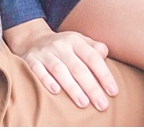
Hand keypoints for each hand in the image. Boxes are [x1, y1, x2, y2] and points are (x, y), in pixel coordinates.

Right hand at [2, 18, 117, 111]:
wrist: (32, 39)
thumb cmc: (64, 46)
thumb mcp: (80, 41)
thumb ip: (94, 48)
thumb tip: (105, 53)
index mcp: (75, 40)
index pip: (92, 58)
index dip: (104, 75)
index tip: (113, 92)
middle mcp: (59, 45)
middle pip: (77, 67)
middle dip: (91, 88)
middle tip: (101, 104)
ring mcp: (44, 52)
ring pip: (59, 70)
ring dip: (72, 87)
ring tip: (83, 103)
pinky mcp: (30, 59)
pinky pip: (37, 70)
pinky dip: (46, 80)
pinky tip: (56, 91)